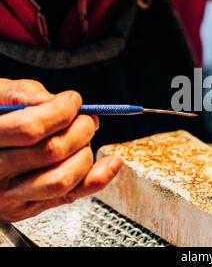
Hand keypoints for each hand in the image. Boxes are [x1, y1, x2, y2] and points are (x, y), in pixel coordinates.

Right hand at [0, 79, 122, 221]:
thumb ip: (23, 94)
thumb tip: (57, 101)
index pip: (31, 128)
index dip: (61, 110)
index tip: (72, 100)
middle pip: (52, 152)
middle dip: (80, 129)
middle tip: (86, 119)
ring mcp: (10, 195)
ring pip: (62, 179)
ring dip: (86, 153)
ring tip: (85, 138)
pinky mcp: (28, 207)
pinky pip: (71, 195)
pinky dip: (99, 178)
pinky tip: (111, 162)